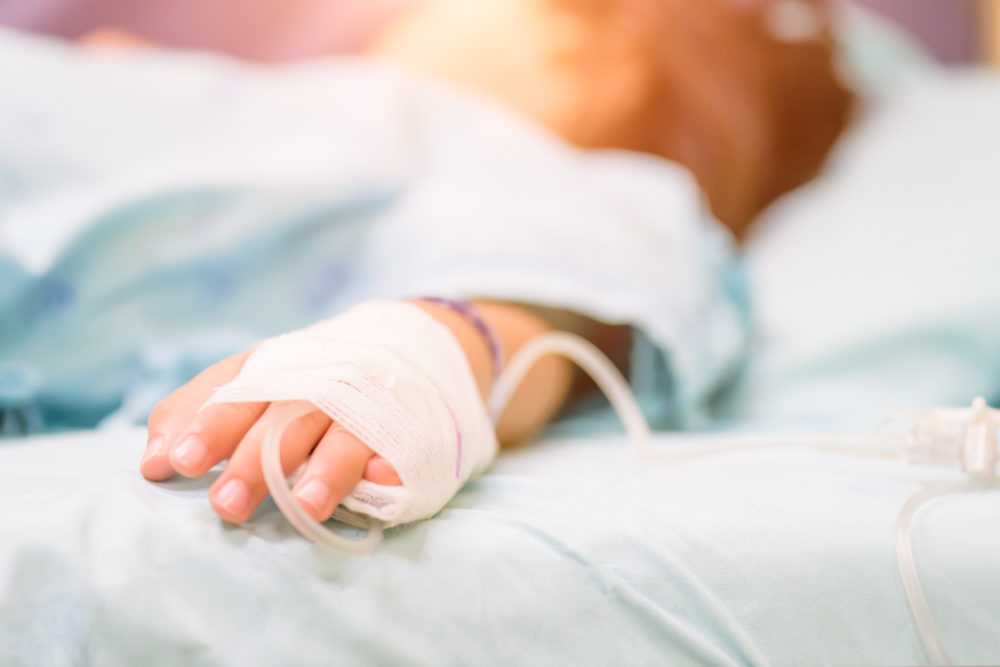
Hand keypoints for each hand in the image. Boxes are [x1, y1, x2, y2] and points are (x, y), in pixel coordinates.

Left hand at [140, 350, 400, 523]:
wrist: (399, 349)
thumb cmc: (305, 381)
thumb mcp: (250, 383)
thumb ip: (196, 415)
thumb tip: (152, 464)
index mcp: (274, 371)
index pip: (237, 394)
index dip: (210, 427)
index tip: (182, 462)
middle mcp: (319, 387)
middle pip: (285, 422)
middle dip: (256, 463)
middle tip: (227, 504)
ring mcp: (366, 409)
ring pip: (344, 437)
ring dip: (327, 471)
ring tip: (306, 507)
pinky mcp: (405, 433)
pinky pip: (400, 448)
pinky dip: (391, 464)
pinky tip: (383, 479)